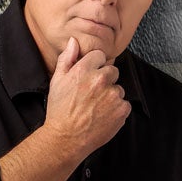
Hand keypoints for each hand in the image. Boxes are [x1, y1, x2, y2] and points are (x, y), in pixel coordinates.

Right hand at [43, 37, 129, 158]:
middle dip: (104, 80)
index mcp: (84, 69)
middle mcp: (100, 79)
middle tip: (92, 95)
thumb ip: (67, 58)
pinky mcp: (122, 110)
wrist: (66, 138)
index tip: (89, 77)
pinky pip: (124, 104)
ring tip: (96, 108)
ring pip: (118, 89)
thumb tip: (74, 41)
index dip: (94, 66)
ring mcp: (113, 95)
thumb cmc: (59, 110)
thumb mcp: (57, 81)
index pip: (100, 56)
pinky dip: (117, 110)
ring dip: (111, 96)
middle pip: (112, 71)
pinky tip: (103, 116)